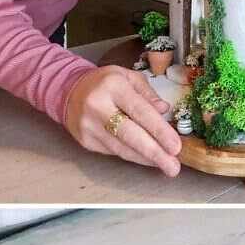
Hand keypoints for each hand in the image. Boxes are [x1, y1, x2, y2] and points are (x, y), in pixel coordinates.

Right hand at [64, 65, 181, 175]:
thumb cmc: (104, 84)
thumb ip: (148, 93)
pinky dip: (134, 157)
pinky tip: (147, 159)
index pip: (140, 111)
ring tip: (166, 165)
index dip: (159, 131)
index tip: (175, 146)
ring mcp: (90, 126)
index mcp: (113, 86)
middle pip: (130, 135)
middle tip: (173, 166)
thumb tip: (164, 109)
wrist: (69, 91)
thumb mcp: (128, 77)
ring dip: (146, 159)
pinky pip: (115, 152)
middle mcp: (98, 106)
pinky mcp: (86, 141)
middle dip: (155, 153)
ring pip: (122, 149)